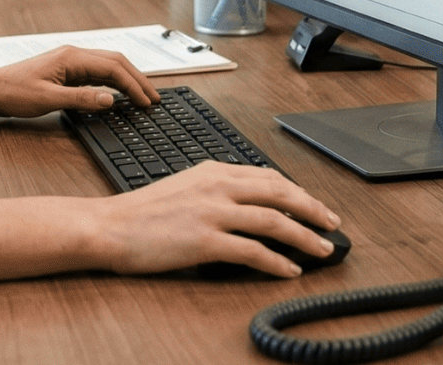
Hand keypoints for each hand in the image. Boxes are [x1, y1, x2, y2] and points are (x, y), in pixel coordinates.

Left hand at [0, 45, 161, 117]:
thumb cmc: (14, 92)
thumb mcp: (48, 100)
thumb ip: (81, 99)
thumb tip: (111, 100)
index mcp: (72, 57)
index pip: (113, 67)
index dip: (133, 85)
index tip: (147, 102)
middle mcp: (74, 55)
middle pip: (116, 62)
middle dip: (137, 79)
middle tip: (154, 98)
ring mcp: (71, 62)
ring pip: (108, 66)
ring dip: (127, 80)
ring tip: (143, 96)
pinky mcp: (67, 71)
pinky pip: (97, 74)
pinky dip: (113, 83)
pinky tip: (119, 94)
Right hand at [88, 162, 341, 277]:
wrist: (109, 226)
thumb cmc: (140, 212)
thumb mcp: (183, 186)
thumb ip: (215, 189)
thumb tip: (246, 201)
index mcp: (213, 171)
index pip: (268, 176)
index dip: (298, 191)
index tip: (315, 205)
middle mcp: (217, 186)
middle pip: (280, 193)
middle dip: (313, 209)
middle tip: (332, 224)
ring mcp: (212, 213)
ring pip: (274, 221)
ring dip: (305, 237)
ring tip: (322, 250)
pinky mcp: (205, 241)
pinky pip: (253, 251)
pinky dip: (277, 261)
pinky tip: (289, 270)